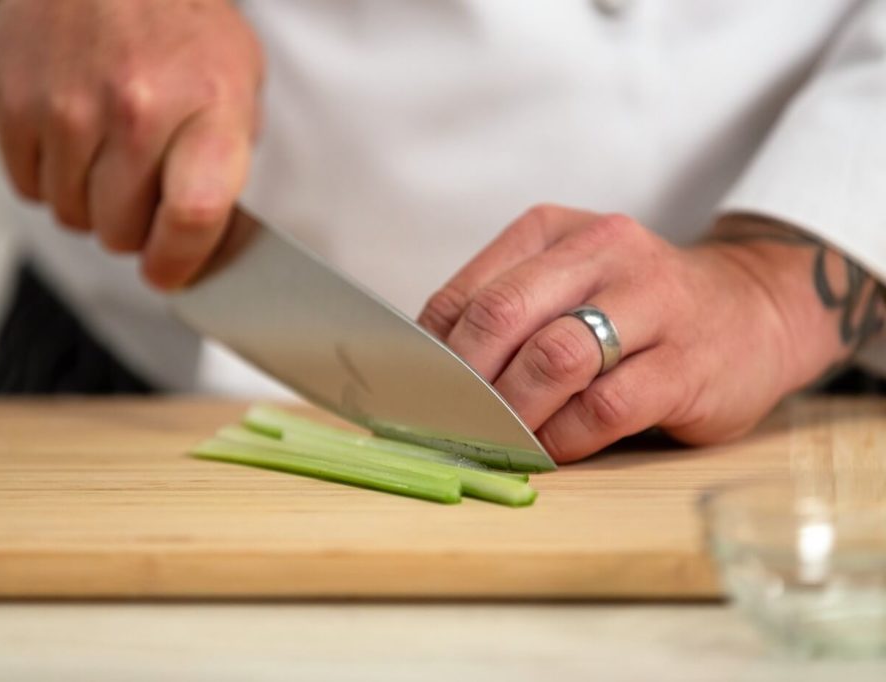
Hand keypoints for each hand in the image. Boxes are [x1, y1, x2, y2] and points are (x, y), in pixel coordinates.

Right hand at [0, 0, 262, 288]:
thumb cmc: (179, 22)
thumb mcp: (238, 83)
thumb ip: (229, 164)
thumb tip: (213, 245)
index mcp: (206, 107)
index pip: (192, 218)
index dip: (179, 262)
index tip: (171, 273)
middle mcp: (134, 109)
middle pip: (121, 231)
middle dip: (134, 227)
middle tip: (142, 190)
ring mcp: (66, 106)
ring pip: (72, 216)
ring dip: (90, 202)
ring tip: (108, 151)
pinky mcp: (11, 100)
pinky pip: (28, 187)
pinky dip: (50, 177)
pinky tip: (72, 137)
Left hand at [418, 206, 877, 461]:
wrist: (754, 311)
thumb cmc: (636, 307)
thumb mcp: (566, 283)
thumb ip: (502, 314)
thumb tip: (423, 377)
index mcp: (553, 231)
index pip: (465, 294)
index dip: (428, 357)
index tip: (412, 401)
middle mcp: (602, 252)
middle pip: (502, 315)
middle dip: (463, 382)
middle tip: (447, 426)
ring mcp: (652, 303)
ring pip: (554, 357)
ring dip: (512, 412)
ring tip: (496, 443)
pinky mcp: (687, 364)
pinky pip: (605, 408)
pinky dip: (564, 438)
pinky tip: (550, 451)